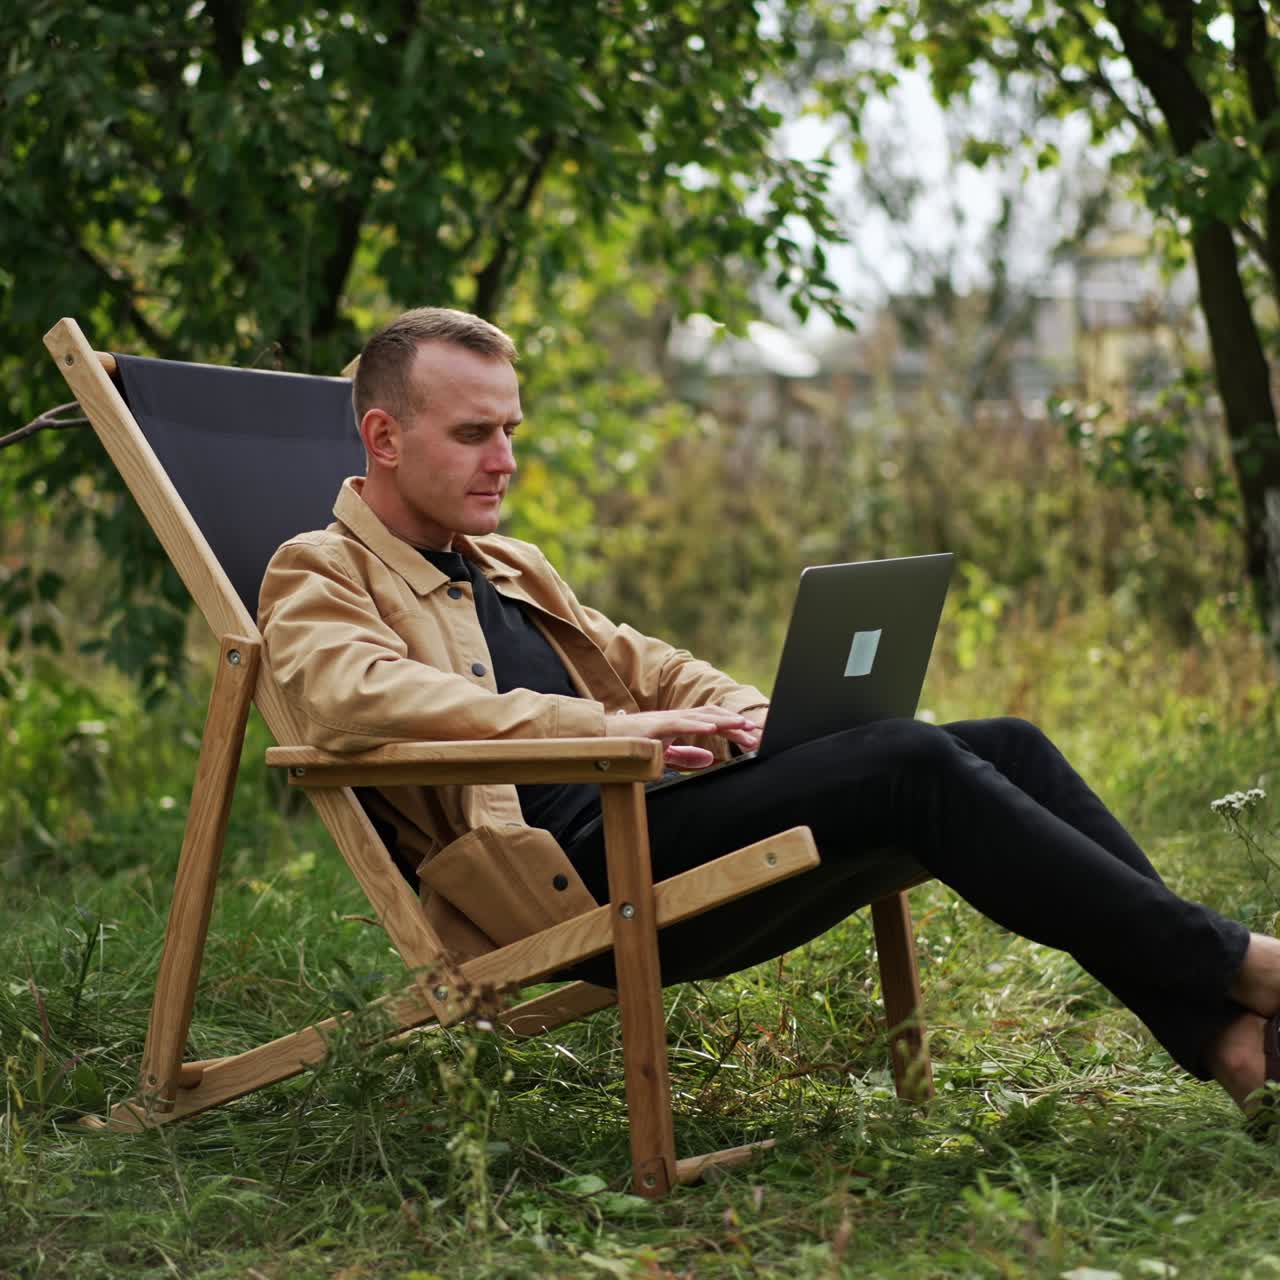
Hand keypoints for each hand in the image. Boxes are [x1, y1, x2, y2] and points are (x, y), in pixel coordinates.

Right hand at [605, 705, 761, 769]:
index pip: (712, 722)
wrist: (603, 741)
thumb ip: (687, 756)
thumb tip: (709, 760)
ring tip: (742, 726)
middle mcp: (676, 717)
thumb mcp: (665, 755)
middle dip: (734, 724)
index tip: (751, 735)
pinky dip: (696, 725)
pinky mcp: (655, 727)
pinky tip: (711, 729)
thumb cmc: (633, 747)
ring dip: (722, 721)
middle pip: (711, 716)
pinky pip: (679, 724)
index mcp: (680, 723)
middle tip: (756, 732)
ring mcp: (666, 720)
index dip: (732, 727)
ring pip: (700, 717)